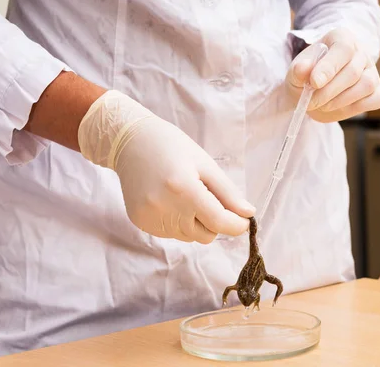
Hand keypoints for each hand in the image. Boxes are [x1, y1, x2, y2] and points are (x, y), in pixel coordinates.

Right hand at [78, 90, 254, 242]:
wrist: (131, 142)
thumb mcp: (205, 164)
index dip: (237, 226)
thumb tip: (248, 214)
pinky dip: (178, 223)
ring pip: (189, 237)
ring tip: (186, 196)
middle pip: (205, 235)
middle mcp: (164, 207)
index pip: (219, 222)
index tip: (245, 222)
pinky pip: (171, 234)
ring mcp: (150, 217)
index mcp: (184, 188)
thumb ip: (228, 193)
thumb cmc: (173, 147)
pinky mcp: (141, 222)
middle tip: (209, 199)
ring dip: (196, 223)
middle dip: (214, 222)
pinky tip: (171, 201)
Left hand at [286, 28, 379, 122]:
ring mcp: (373, 72)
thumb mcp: (297, 71)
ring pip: (365, 86)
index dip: (329, 67)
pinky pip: (373, 100)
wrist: (316, 91)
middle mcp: (361, 52)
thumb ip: (298, 70)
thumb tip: (302, 69)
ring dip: (340, 101)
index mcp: (342, 38)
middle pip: (353, 71)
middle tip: (310, 101)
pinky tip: (336, 107)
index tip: (314, 82)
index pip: (342, 49)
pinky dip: (352, 109)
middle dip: (329, 91)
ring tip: (321, 104)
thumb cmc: (308, 76)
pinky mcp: (378, 92)